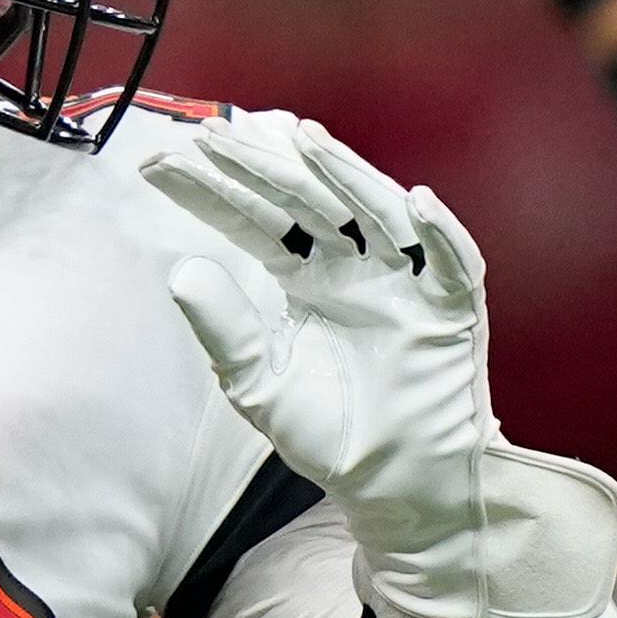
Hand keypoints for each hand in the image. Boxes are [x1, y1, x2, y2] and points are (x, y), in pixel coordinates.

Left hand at [142, 113, 616, 617]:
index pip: (254, 219)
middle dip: (262, 166)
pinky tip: (415, 202)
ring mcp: (407, 282)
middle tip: (214, 135)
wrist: (388, 482)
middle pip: (307, 202)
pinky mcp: (453, 311)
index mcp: (306, 275)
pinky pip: (455, 264)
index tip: (161, 162)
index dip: (212, 191)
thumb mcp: (257, 380)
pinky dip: (441, 234)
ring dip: (346, 175)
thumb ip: (223, 328)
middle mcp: (355, 265)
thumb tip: (178, 272)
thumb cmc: (328, 430)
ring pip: (376, 214)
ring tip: (305, 137)